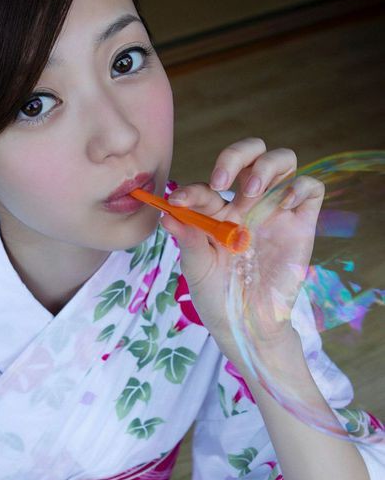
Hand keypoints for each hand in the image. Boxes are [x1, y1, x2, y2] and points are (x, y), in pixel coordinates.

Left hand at [162, 138, 324, 361]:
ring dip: (266, 165)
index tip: (178, 202)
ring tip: (251, 192)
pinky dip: (301, 186)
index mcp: (218, 212)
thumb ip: (188, 239)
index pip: (207, 185)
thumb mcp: (197, 269)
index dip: (192, 189)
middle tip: (221, 182)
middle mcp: (248, 205)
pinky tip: (283, 203)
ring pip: (282, 161)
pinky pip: (312, 189)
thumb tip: (168, 214)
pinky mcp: (301, 225)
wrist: (247, 325)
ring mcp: (276, 212)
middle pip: (251, 154)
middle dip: (235, 156)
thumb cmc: (217, 296)